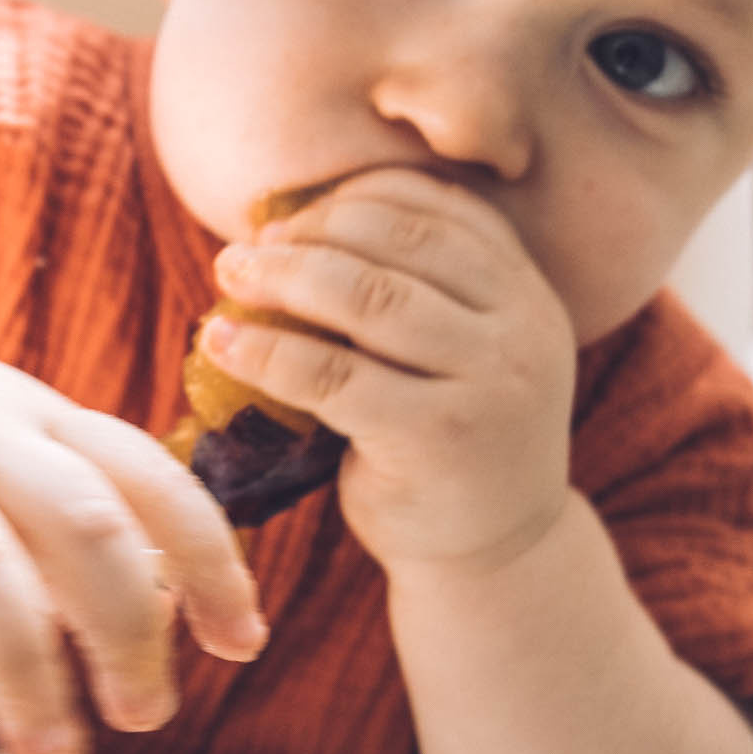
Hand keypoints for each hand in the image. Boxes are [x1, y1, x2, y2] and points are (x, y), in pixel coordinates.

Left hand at [202, 169, 576, 573]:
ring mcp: (489, 384)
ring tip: (229, 276)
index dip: (356, 197)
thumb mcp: (459, 354)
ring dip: (283, 278)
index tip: (294, 213)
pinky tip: (223, 342)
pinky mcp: (438, 437)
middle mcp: (523, 329)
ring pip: (367, 298)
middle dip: (311, 232)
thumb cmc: (451, 442)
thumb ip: (416, 291)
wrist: (495, 556)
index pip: (440, 207)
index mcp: (528, 292)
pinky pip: (334, 376)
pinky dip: (268, 351)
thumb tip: (288, 224)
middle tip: (248, 247)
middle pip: (400, 241)